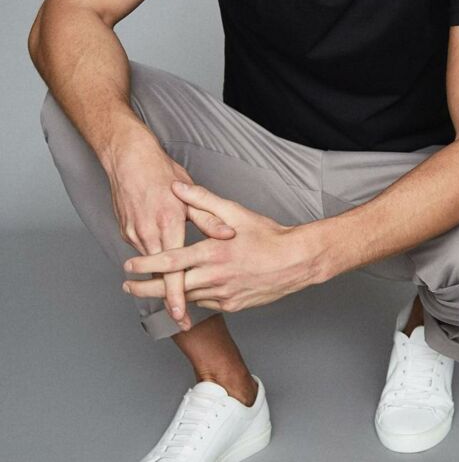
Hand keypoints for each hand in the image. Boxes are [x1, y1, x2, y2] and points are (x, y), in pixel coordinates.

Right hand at [108, 138, 235, 329]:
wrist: (128, 159)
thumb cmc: (161, 172)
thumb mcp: (189, 193)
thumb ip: (209, 217)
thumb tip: (228, 234)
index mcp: (169, 225)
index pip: (174, 271)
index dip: (177, 297)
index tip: (182, 317)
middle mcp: (150, 233)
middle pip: (159, 276)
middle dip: (168, 300)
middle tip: (180, 321)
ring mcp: (135, 233)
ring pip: (151, 263)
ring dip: (160, 278)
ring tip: (176, 294)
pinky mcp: (126, 230)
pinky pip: (142, 250)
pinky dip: (151, 259)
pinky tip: (160, 261)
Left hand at [121, 181, 316, 312]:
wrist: (295, 261)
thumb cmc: (268, 235)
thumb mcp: (235, 211)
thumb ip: (203, 200)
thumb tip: (178, 188)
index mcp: (213, 252)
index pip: (171, 260)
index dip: (147, 264)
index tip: (128, 265)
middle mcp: (215, 277)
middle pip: (172, 287)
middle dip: (146, 288)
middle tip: (127, 286)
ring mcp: (224, 294)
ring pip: (187, 298)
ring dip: (166, 295)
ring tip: (148, 290)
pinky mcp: (233, 305)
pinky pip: (205, 303)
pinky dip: (191, 299)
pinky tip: (183, 294)